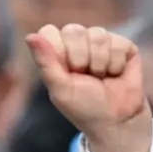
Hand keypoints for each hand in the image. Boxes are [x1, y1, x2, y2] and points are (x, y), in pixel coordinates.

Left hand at [26, 24, 152, 151]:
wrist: (116, 121)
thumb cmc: (85, 108)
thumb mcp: (61, 89)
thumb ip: (45, 62)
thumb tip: (29, 36)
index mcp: (57, 52)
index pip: (49, 32)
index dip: (58, 52)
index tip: (66, 73)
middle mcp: (78, 43)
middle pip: (73, 30)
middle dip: (80, 59)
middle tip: (85, 77)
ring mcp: (100, 42)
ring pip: (97, 35)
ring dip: (99, 64)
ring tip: (101, 78)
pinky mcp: (123, 46)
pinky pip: (117, 42)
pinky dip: (115, 65)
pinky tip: (115, 74)